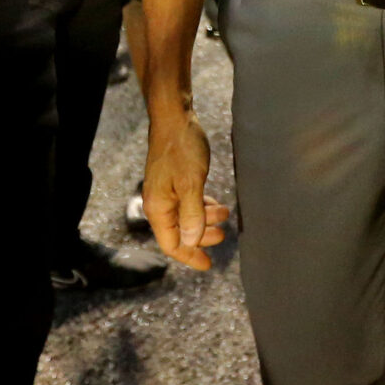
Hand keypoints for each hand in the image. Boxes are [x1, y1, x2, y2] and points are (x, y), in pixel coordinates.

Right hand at [142, 109, 229, 269]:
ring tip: (225, 213)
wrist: (175, 118)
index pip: (171, 244)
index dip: (190, 256)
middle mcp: (159, 203)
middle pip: (179, 233)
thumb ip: (192, 214)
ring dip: (205, 220)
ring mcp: (165, 192)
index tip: (209, 265)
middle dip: (201, 237)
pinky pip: (187, 203)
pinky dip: (201, 207)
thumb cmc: (182, 148)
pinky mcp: (173, 181)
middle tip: (223, 236)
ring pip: (185, 217)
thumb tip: (191, 241)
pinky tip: (214, 203)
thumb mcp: (191, 183)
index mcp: (158, 208)